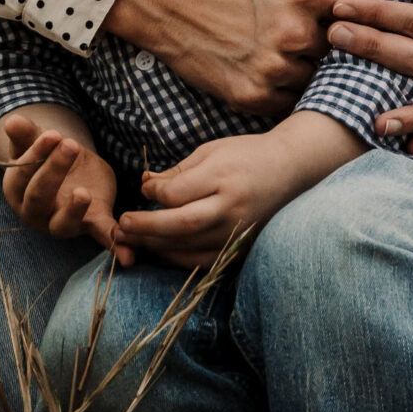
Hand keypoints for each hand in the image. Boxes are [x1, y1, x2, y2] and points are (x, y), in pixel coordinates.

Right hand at [0, 112, 131, 263]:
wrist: (73, 168)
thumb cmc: (48, 155)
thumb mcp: (39, 142)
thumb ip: (26, 134)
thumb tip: (12, 121)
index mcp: (18, 190)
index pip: (21, 175)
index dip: (36, 155)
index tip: (53, 134)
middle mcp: (36, 213)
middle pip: (39, 198)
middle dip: (53, 171)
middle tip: (70, 145)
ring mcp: (62, 222)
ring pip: (63, 224)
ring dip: (74, 210)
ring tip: (83, 194)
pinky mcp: (91, 223)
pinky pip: (101, 236)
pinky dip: (115, 245)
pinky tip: (128, 255)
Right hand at [105, 0, 364, 117]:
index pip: (355, 16)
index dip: (350, 20)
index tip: (342, 23)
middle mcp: (295, 32)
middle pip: (338, 53)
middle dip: (330, 48)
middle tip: (312, 42)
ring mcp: (274, 67)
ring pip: (316, 80)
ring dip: (309, 72)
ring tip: (290, 58)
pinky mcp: (253, 96)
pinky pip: (291, 103)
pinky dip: (287, 93)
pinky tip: (273, 75)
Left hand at [116, 117, 359, 270]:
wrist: (290, 171)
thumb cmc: (246, 155)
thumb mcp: (212, 150)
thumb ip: (179, 171)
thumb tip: (146, 185)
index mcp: (223, 176)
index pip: (178, 193)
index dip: (154, 193)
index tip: (143, 188)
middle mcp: (231, 208)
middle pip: (181, 224)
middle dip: (147, 226)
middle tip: (121, 225)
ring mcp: (238, 232)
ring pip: (190, 248)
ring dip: (157, 246)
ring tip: (133, 240)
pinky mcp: (242, 249)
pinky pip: (205, 261)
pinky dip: (179, 259)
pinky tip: (161, 251)